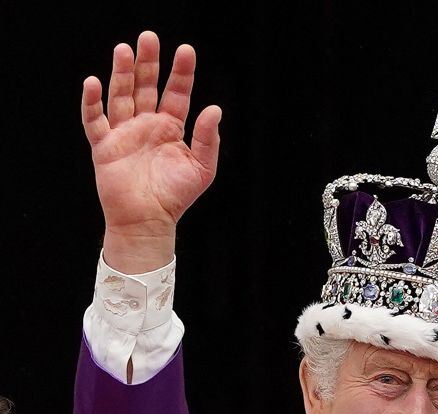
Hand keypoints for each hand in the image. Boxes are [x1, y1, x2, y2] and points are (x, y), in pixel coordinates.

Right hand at [82, 30, 220, 272]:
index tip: (185, 50)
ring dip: (122, 74)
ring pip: (121, 96)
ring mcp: (124, 133)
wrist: (149, 221)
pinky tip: (93, 82)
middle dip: (148, 63)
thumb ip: (207, 138)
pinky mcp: (104, 146)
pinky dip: (92, 102)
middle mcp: (147, 125)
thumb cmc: (176, 196)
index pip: (177, 93)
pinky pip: (94, 120)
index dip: (181, 72)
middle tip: (149, 37)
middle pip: (146, 86)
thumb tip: (214, 109)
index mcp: (171, 128)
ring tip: (125, 50)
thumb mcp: (202, 168)